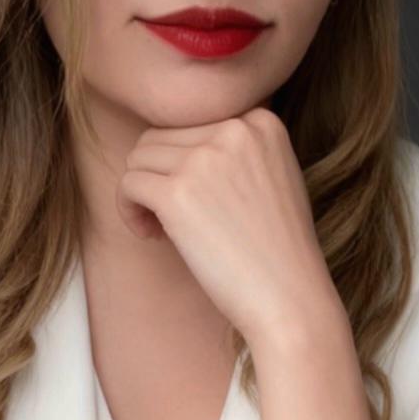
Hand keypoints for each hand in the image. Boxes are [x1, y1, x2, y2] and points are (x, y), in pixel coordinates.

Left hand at [116, 107, 352, 356]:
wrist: (290, 298)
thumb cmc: (277, 249)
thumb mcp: (272, 175)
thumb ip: (232, 149)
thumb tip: (168, 145)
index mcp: (261, 121)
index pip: (191, 123)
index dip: (182, 163)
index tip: (196, 201)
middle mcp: (235, 130)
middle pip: (158, 137)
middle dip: (156, 176)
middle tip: (170, 219)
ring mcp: (205, 159)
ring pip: (138, 158)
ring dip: (140, 194)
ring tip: (162, 229)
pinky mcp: (178, 193)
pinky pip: (127, 185)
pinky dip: (129, 211)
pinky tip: (152, 235)